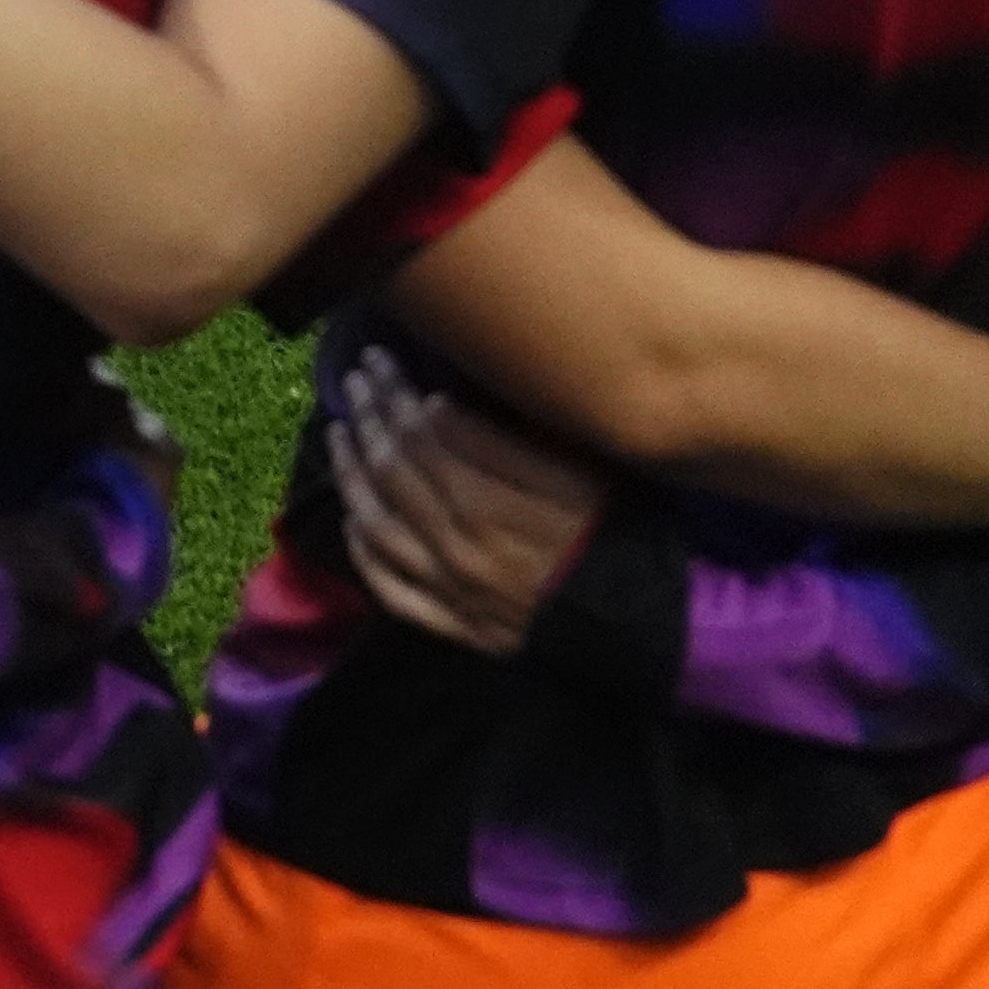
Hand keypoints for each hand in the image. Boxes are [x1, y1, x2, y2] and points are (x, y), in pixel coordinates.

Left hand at [326, 349, 602, 655]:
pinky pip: (391, 589)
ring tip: (340, 433)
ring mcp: (455, 589)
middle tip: (358, 380)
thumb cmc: (620, 530)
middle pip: (399, 471)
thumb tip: (438, 403)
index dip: (399, 395)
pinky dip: (364, 552)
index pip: (428, 436)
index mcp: (498, 502)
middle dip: (371, 417)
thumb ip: (509, 439)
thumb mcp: (583, 469)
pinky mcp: (456, 626)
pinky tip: (351, 519)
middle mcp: (466, 545)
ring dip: (352, 475)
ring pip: (381, 525)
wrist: (649, 622)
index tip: (383, 362)